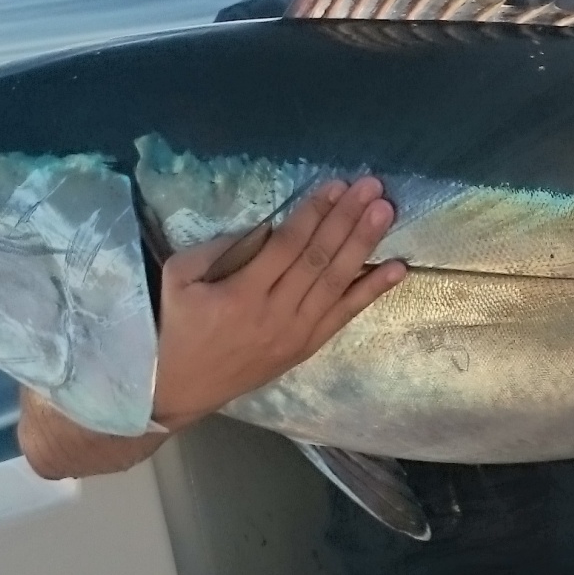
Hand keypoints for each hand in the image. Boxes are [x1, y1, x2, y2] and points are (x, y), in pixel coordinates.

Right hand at [151, 176, 404, 426]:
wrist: (177, 389)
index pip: (288, 246)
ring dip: (364, 245)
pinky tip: (397, 268)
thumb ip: (220, 249)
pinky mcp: (306, 347)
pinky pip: (344, 315)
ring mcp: (296, 334)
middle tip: (372, 187)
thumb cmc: (176, 324)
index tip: (336, 185)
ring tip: (385, 212)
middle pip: (319, 259)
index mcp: (240, 294)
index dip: (314, 213)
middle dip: (347, 220)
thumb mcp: (179, 278)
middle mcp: (275, 314)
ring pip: (337, 283)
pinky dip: (372, 292)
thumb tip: (268, 227)